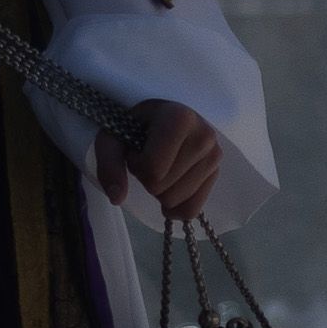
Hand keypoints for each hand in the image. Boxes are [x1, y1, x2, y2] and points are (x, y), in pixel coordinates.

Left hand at [96, 101, 226, 219]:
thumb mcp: (113, 137)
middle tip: (149, 157)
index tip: (136, 149)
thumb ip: (109, 164)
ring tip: (161, 164)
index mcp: (180, 119)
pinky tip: (169, 188)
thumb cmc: (136, 124)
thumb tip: (117, 198)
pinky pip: (192, 210)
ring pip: (176, 201)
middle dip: (147, 179)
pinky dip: (175, 208)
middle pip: (162, 188)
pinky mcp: (216, 173)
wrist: (161, 117)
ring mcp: (214, 156)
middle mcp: (204, 136)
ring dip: (160, 190)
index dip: (136, 165)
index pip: (152, 170)